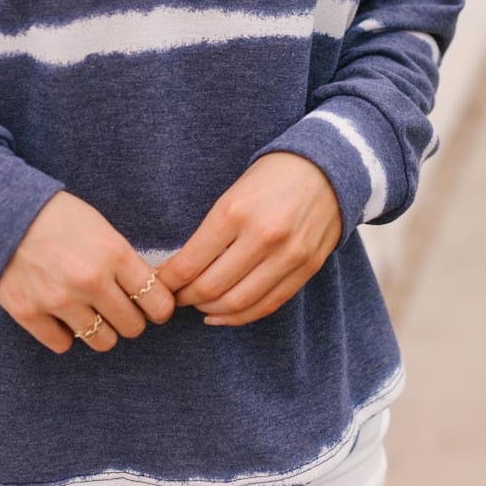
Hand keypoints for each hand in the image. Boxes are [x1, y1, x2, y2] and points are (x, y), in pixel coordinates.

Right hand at [0, 190, 177, 353]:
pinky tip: (60, 314)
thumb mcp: (100, 227)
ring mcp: (59, 300)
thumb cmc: (56, 217)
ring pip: (102, 341)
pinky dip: (64, 333)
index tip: (151, 305)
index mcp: (113, 253)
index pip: (158, 302)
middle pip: (132, 327)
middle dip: (129, 319)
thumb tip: (149, 293)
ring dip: (100, 330)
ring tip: (90, 311)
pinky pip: (63, 344)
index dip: (158, 307)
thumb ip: (124, 260)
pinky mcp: (29, 313)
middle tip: (117, 307)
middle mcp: (90, 280)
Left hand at [154, 152, 342, 325]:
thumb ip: (210, 232)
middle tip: (175, 297)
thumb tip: (180, 268)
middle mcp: (262, 236)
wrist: (326, 168)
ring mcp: (288, 256)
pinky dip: (240, 317)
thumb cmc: (270, 178)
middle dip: (185, 298)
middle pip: (211, 288)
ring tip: (197, 307)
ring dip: (210, 311)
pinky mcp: (306, 269)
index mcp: (235, 211)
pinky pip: (268, 305)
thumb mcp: (232, 195)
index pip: (190, 262)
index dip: (168, 281)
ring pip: (238, 303)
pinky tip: (222, 316)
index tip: (159, 283)